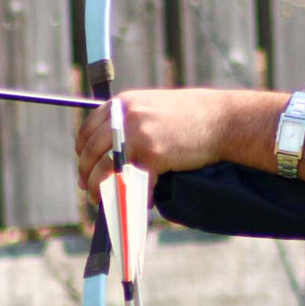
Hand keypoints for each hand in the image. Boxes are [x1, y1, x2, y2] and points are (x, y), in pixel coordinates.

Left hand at [75, 89, 238, 192]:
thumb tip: (111, 151)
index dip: (83, 152)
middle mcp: (126, 117)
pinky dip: (137, 196)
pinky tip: (144, 201)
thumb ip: (130, 122)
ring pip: (107, 170)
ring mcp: (138, 135)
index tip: (84, 166)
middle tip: (88, 190)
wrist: (221, 119)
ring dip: (101, 190)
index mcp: (123, 103)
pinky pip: (136, 182)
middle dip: (87, 175)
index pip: (88, 129)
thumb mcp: (153, 107)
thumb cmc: (192, 116)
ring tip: (104, 201)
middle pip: (92, 151)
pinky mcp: (153, 154)